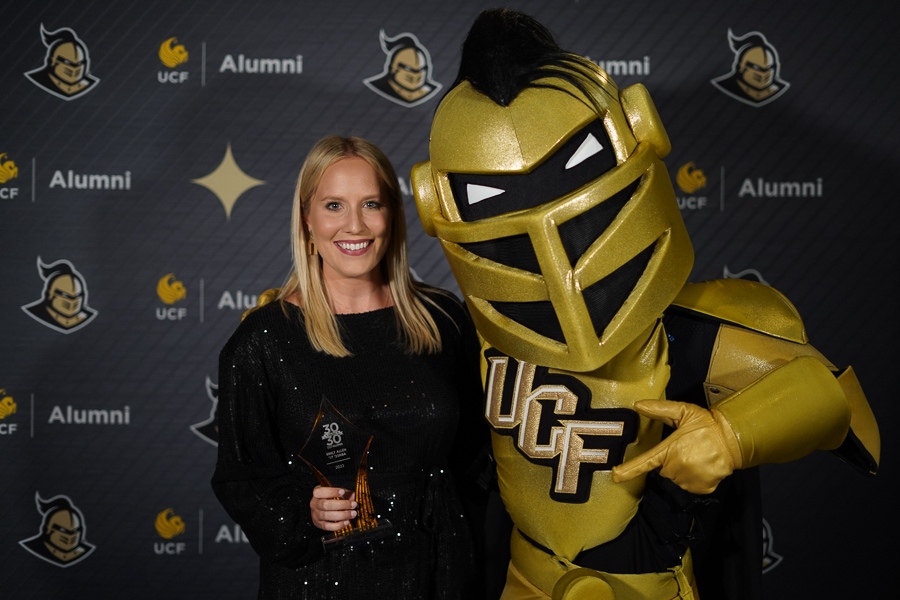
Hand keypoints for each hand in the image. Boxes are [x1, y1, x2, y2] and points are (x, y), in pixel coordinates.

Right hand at [310, 486, 357, 531]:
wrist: (323, 508)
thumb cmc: (332, 498)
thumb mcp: (338, 492)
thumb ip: (346, 493)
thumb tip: (354, 496)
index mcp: (317, 493)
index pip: (320, 492)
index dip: (331, 492)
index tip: (343, 491)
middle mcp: (314, 504)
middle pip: (325, 505)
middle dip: (342, 505)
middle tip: (353, 504)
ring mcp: (315, 515)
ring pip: (327, 516)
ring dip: (342, 515)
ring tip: (353, 513)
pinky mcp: (319, 524)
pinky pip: (327, 526)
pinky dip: (338, 525)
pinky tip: (346, 522)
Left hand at [611, 399, 741, 494]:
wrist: (734, 440)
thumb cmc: (707, 425)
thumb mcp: (683, 412)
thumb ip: (660, 410)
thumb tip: (638, 405)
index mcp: (669, 450)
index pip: (644, 462)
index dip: (628, 470)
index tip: (615, 475)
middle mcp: (677, 467)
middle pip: (663, 468)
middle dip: (670, 460)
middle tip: (686, 448)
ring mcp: (689, 479)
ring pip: (676, 477)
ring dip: (681, 469)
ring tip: (695, 456)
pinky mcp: (701, 488)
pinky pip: (689, 485)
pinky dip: (693, 478)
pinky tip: (702, 465)